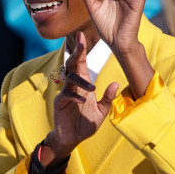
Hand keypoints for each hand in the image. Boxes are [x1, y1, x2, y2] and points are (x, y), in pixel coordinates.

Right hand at [45, 32, 119, 162]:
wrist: (72, 138)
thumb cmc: (85, 123)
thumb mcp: (102, 111)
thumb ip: (107, 98)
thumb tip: (115, 83)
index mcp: (83, 85)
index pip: (81, 63)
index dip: (81, 50)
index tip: (82, 35)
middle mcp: (72, 86)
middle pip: (72, 65)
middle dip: (76, 53)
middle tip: (80, 42)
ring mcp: (64, 93)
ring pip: (69, 79)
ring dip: (80, 82)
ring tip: (91, 89)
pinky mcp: (59, 103)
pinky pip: (65, 95)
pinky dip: (74, 96)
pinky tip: (82, 100)